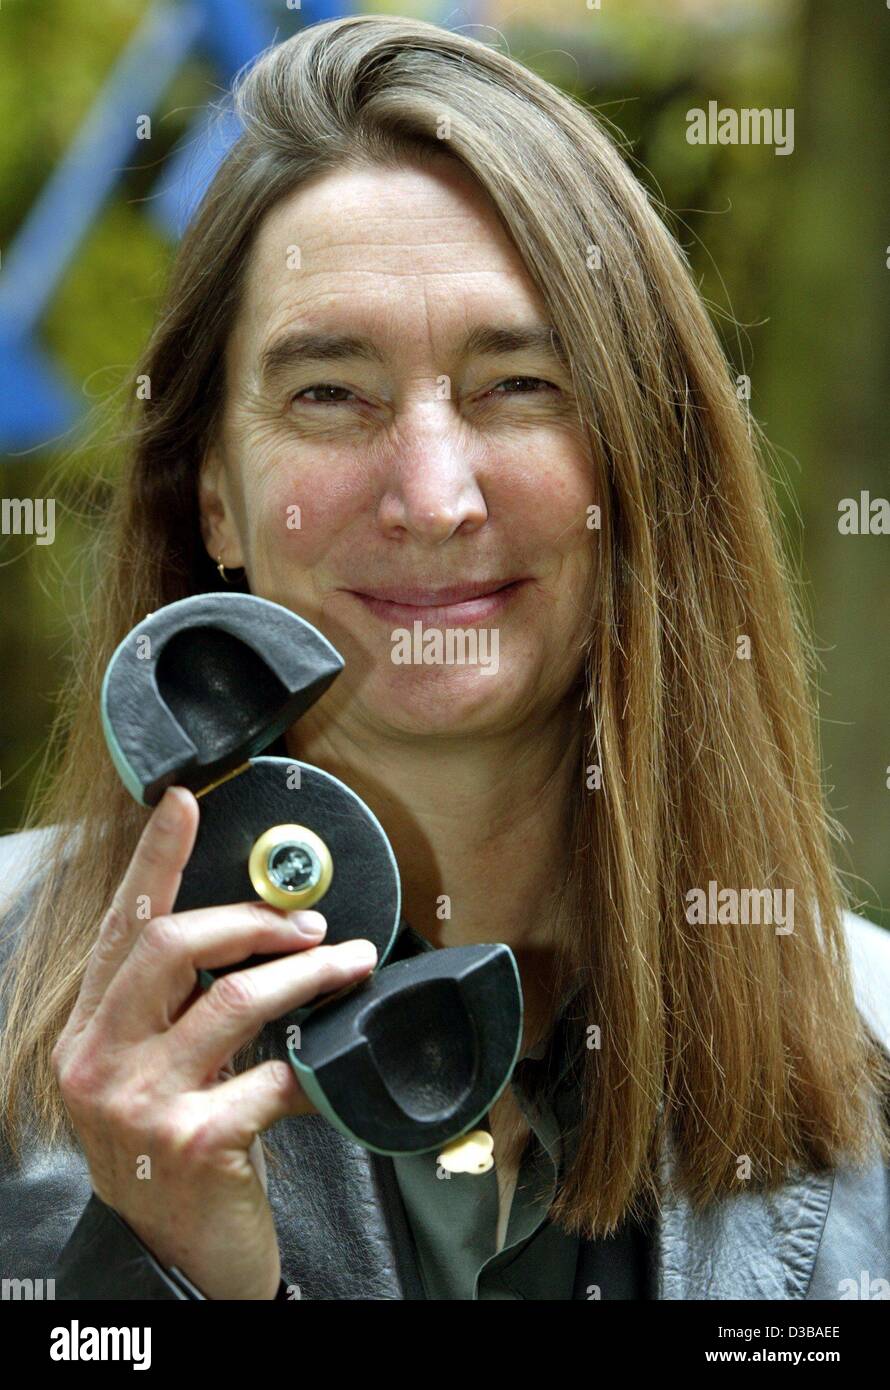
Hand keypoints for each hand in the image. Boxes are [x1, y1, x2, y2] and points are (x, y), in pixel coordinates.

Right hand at [51, 785, 377, 1298]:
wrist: (174, 1264)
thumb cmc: (171, 1158)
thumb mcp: (149, 1078)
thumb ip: (173, 1012)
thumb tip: (250, 935)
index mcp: (87, 1034)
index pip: (121, 928)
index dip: (154, 860)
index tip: (183, 802)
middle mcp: (99, 1062)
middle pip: (172, 945)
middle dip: (253, 919)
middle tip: (310, 925)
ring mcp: (143, 1104)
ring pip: (235, 998)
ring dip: (308, 973)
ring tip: (351, 963)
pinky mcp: (198, 1142)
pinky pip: (278, 1076)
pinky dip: (322, 1063)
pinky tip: (343, 1062)